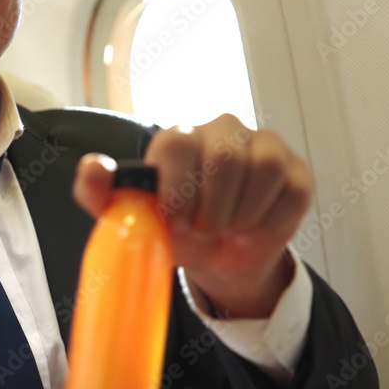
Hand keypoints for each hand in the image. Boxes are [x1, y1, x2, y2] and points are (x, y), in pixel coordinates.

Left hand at [72, 114, 312, 318]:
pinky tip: (255, 227)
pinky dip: (271, 221)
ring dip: (242, 215)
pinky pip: (292, 190)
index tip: (177, 220)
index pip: (179, 144)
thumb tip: (92, 167)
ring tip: (228, 227)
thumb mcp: (132, 219)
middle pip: (224, 157)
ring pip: (264, 168)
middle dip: (213, 208)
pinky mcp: (296, 169)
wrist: (221, 258)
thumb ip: (101, 193)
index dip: (179, 190)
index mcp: (180, 136)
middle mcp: (222, 130)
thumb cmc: (178, 230)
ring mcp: (264, 145)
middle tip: (205, 227)